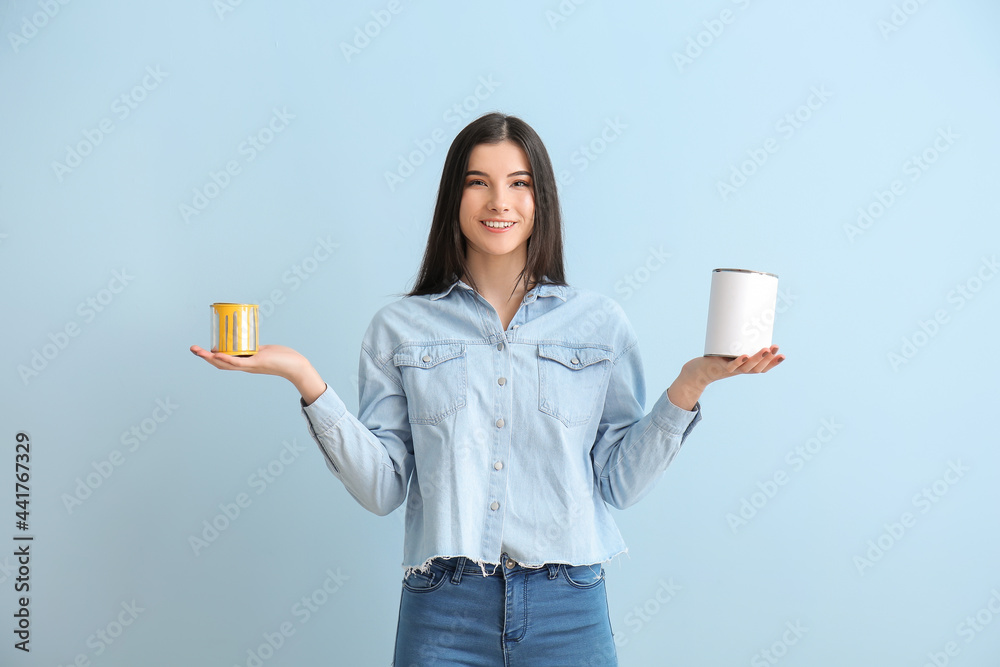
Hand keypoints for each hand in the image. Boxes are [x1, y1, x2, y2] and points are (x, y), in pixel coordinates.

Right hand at [189, 344, 326, 403]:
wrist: (296, 366)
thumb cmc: (284, 358)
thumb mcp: (265, 352)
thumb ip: (256, 349)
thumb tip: (251, 343)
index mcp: (245, 363)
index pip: (224, 361)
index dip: (211, 356)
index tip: (201, 349)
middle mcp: (245, 366)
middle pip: (219, 363)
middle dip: (204, 356)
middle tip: (192, 349)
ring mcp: (249, 366)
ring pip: (225, 363)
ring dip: (209, 357)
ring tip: (197, 351)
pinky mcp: (256, 364)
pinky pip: (238, 362)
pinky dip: (226, 359)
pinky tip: (216, 354)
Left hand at [667, 345, 784, 410]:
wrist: (698, 370)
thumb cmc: (716, 357)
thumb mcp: (729, 348)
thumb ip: (738, 339)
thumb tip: (746, 318)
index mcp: (745, 368)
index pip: (763, 368)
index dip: (773, 363)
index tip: (783, 355)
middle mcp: (740, 371)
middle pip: (757, 368)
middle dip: (768, 359)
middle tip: (775, 348)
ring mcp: (730, 370)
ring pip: (747, 368)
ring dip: (757, 359)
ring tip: (765, 349)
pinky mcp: (719, 368)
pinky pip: (730, 366)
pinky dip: (738, 362)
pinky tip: (744, 355)